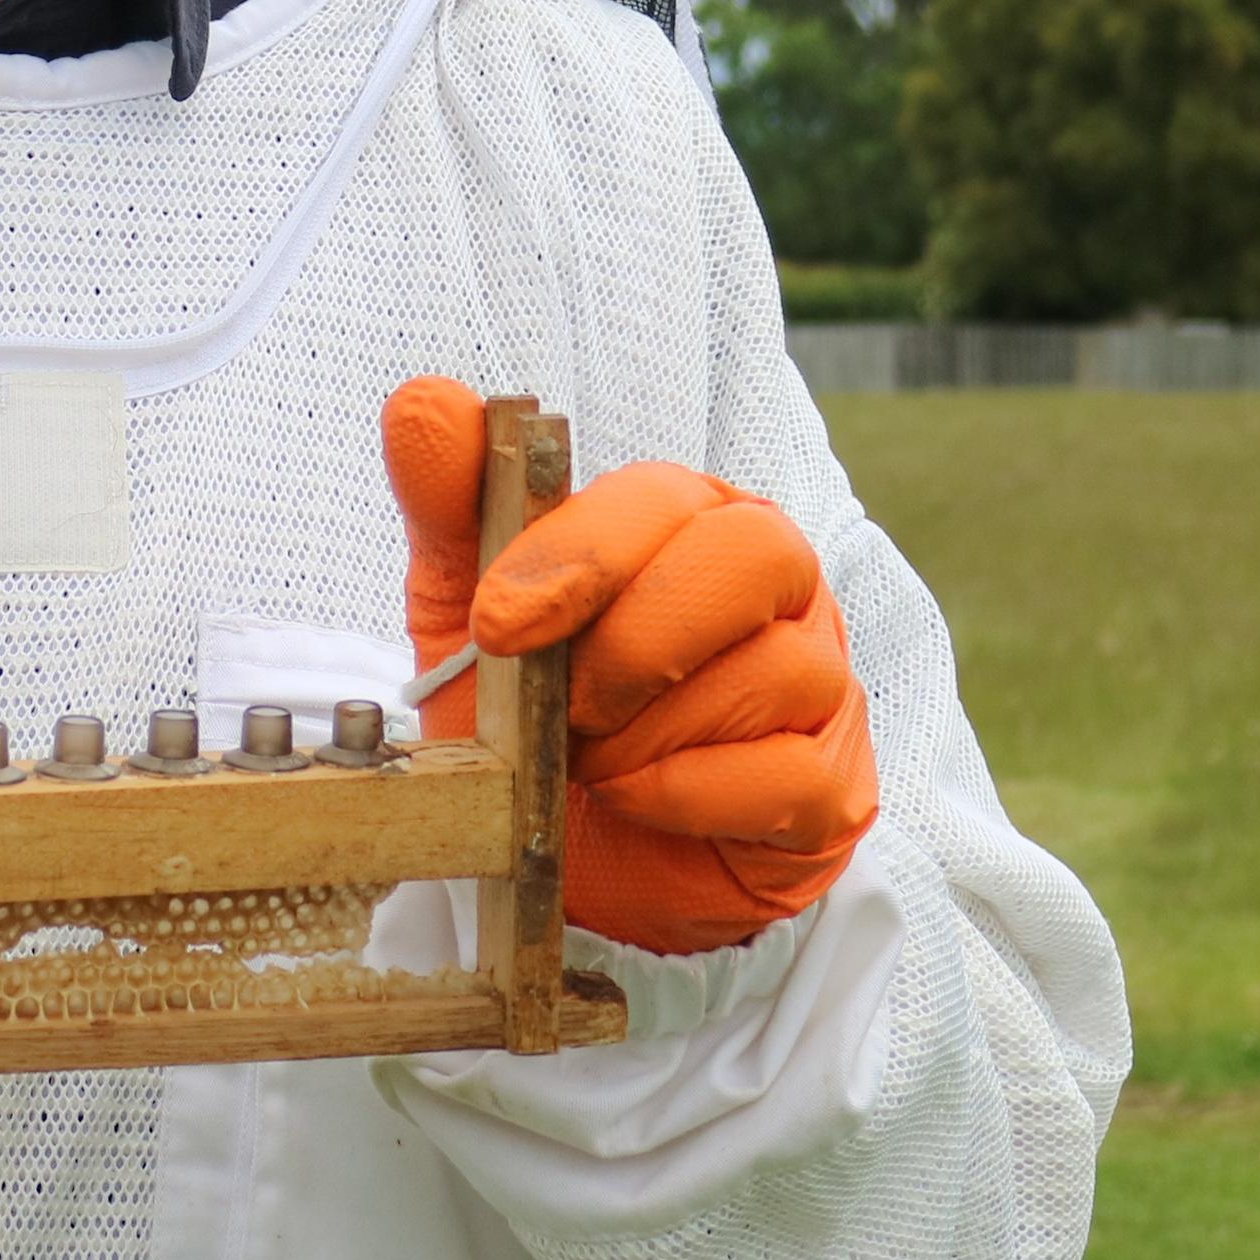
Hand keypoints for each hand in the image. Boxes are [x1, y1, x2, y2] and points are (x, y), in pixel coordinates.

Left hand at [382, 377, 876, 955]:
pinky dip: (688, 794)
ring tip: (587, 764)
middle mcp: (774, 587)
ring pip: (774, 674)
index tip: (498, 625)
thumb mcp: (471, 612)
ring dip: (646, 734)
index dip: (581, 556)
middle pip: (752, 556)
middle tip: (561, 709)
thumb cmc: (531, 718)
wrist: (570, 859)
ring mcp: (819, 685)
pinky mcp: (836, 788)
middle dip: (635, 642)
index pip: (664, 496)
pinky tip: (634, 800)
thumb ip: (451, 508)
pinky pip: (789, 776)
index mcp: (690, 523)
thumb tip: (424, 400)